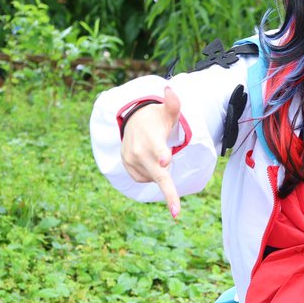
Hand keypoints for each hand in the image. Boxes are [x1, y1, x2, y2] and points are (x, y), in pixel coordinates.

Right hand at [120, 85, 182, 217]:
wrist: (132, 121)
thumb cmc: (156, 119)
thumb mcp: (167, 112)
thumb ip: (173, 104)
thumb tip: (171, 90)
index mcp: (152, 138)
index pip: (159, 149)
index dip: (161, 155)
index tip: (165, 160)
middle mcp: (140, 151)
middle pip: (158, 175)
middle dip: (168, 193)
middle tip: (176, 212)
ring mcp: (132, 161)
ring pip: (153, 178)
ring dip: (160, 172)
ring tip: (157, 154)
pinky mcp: (127, 167)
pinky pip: (144, 179)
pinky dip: (151, 174)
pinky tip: (149, 161)